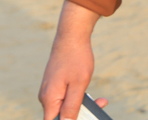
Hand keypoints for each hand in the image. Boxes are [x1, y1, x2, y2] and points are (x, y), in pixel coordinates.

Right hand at [39, 1, 103, 119]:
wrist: (72, 36)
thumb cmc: (76, 59)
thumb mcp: (78, 85)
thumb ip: (71, 107)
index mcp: (49, 100)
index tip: (85, 117)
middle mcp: (46, 97)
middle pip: (60, 117)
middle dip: (81, 115)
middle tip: (100, 106)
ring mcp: (50, 91)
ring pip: (65, 107)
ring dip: (82, 106)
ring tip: (101, 101)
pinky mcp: (55, 85)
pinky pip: (65, 98)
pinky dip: (78, 98)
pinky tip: (89, 92)